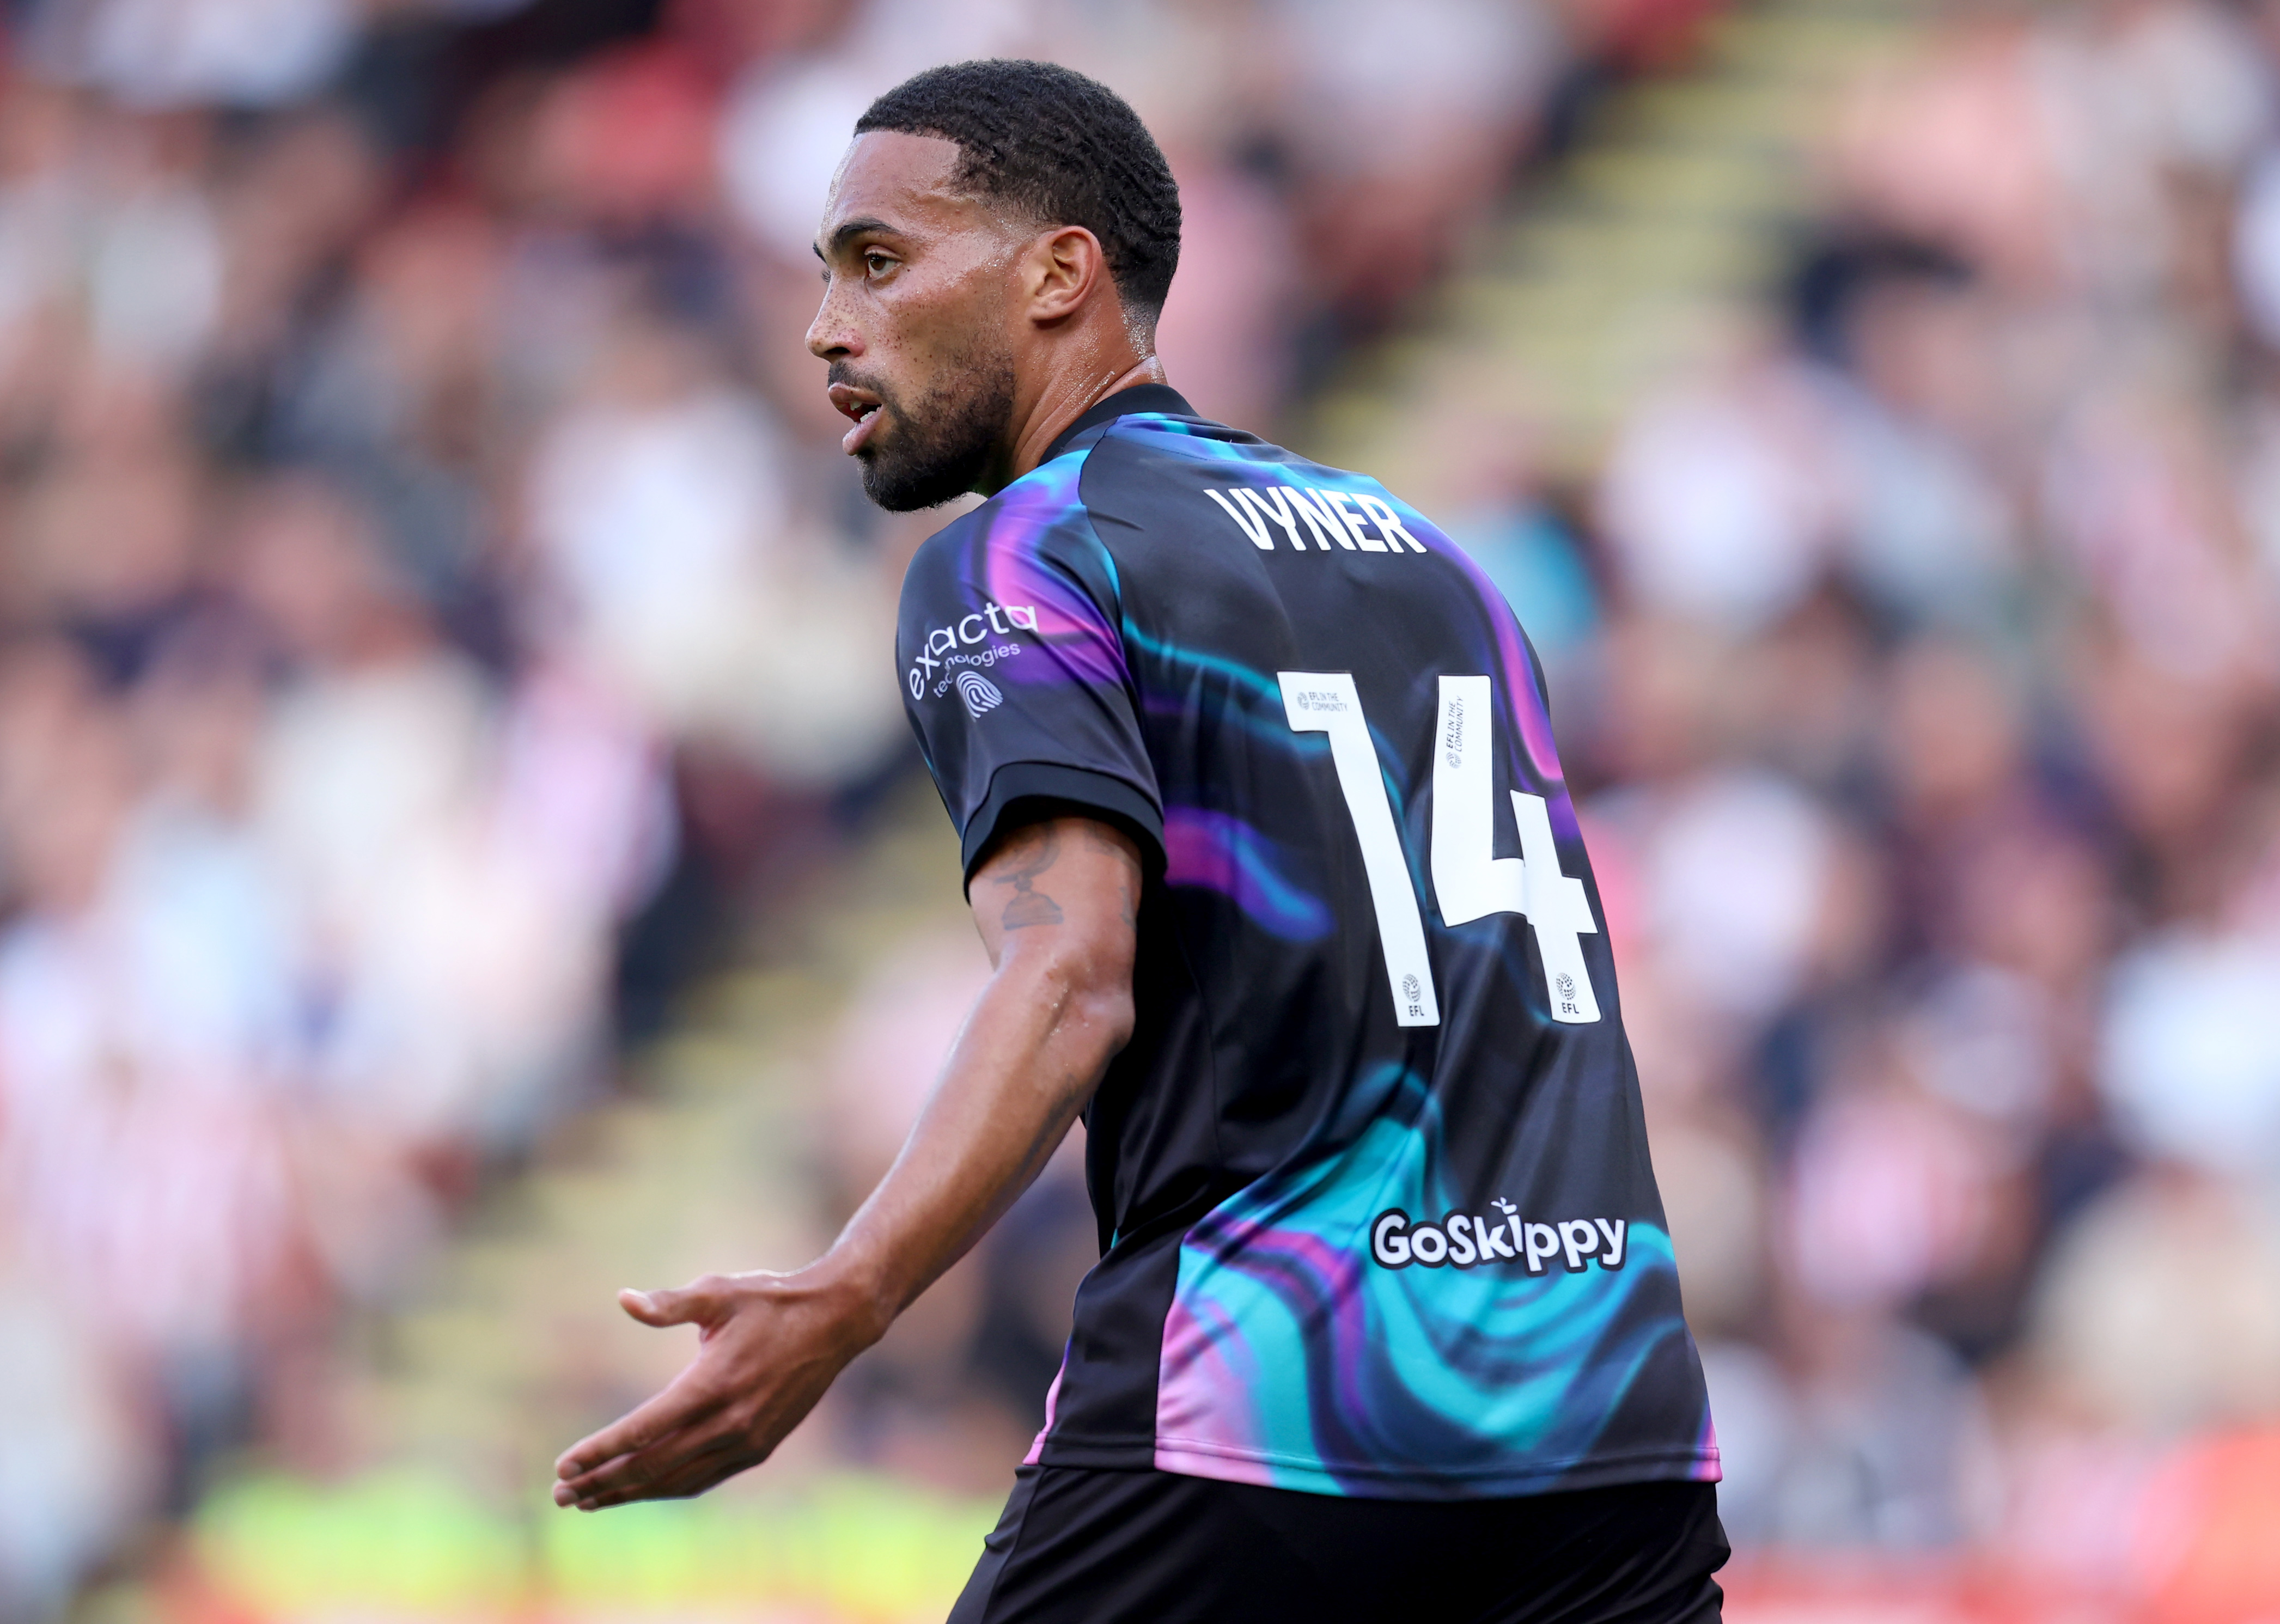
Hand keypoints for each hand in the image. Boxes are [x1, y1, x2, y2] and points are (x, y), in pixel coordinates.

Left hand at [552, 1266, 882, 1510]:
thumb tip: (623, 1299)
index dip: (598, 1452)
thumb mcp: (719, 1292)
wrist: (835, 1322)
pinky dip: (668, 1488)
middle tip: (561, 1495)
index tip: (562, 1466)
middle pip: (651, 1465)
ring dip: (629, 1493)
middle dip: (602, 1482)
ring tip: (590, 1501)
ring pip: (676, 1480)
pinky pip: (703, 1478)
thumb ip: (669, 1304)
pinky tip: (643, 1489)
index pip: (641, 1431)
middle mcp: (729, 1422)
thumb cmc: (771, 1300)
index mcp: (711, 1384)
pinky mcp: (760, 1447)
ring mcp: (746, 1440)